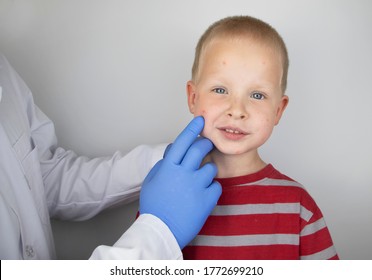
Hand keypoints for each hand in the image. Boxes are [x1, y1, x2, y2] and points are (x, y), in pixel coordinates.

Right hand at [139, 116, 221, 248]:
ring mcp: (196, 186)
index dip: (192, 129)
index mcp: (168, 168)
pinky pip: (216, 186)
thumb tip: (172, 152)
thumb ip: (163, 165)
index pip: (183, 142)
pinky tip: (202, 195)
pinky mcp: (207, 200)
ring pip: (211, 168)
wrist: (162, 231)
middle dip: (205, 144)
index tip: (201, 120)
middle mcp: (183, 174)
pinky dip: (211, 188)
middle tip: (207, 145)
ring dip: (207, 170)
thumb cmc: (154, 207)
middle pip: (200, 149)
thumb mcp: (151, 182)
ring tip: (200, 180)